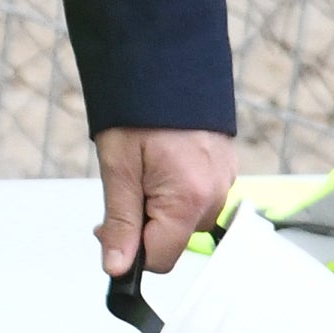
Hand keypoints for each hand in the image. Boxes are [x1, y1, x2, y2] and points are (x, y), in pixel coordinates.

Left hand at [97, 126, 238, 281]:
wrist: (166, 65)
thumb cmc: (140, 111)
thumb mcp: (118, 169)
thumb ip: (120, 222)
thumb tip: (117, 267)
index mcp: (189, 200)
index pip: (161, 258)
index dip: (130, 252)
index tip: (108, 231)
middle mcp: (215, 196)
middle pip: (173, 238)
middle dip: (143, 224)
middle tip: (123, 187)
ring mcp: (224, 181)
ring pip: (184, 218)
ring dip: (159, 206)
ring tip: (143, 168)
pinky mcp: (225, 169)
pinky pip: (197, 196)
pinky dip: (175, 190)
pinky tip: (161, 163)